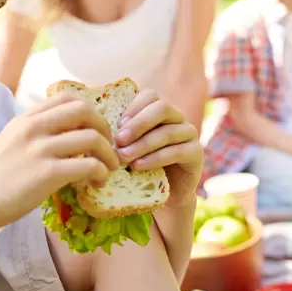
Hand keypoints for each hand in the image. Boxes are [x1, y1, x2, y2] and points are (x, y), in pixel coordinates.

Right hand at [0, 93, 120, 231]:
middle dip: (105, 128)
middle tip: (109, 147)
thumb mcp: (12, 140)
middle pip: (85, 111)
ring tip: (109, 168)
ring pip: (92, 138)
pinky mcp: (46, 174)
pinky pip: (88, 165)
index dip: (90, 111)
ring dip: (108, 154)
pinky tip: (97, 181)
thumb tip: (69, 134)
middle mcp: (35, 127)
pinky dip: (101, 172)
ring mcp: (40, 149)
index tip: (96, 129)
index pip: (68, 98)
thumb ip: (37, 132)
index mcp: (27, 118)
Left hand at [113, 89, 203, 209]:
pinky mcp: (196, 153)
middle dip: (138, 124)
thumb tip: (94, 125)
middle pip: (162, 108)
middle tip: (118, 140)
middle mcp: (178, 117)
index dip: (132, 108)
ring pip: (168, 131)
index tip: (116, 127)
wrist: (163, 194)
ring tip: (124, 157)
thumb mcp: (128, 146)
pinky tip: (139, 166)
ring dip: (143, 144)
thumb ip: (119, 134)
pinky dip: (156, 158)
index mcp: (161, 110)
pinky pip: (177, 151)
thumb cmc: (140, 166)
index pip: (150, 96)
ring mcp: (189, 134)